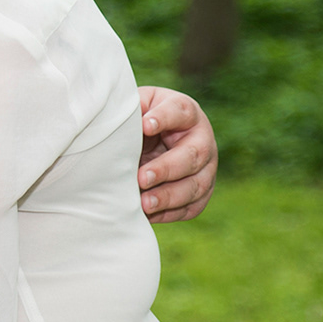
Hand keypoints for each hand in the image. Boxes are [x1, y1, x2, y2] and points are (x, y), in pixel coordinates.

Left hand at [137, 86, 218, 222]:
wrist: (150, 141)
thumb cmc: (139, 120)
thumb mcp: (136, 107)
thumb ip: (130, 109)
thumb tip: (116, 116)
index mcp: (186, 112)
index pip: (180, 112)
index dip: (165, 118)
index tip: (145, 126)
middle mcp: (201, 140)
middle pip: (193, 155)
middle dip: (167, 168)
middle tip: (141, 177)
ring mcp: (206, 168)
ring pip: (195, 185)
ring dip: (169, 196)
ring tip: (144, 203)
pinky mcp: (201, 192)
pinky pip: (191, 207)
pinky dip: (170, 213)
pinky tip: (149, 214)